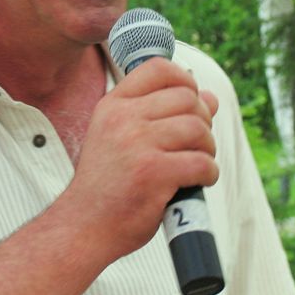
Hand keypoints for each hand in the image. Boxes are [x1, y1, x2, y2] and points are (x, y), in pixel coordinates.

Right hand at [61, 58, 218, 263]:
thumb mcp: (122, 138)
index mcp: (113, 105)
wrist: (83, 225)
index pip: (159, 68)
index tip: (191, 103)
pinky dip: (208, 173)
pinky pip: (202, 162)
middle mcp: (123, 119)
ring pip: (198, 128)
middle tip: (195, 145)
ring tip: (197, 164)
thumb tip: (210, 97)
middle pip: (187, 98)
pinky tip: (197, 182)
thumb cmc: (108, 185)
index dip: (185, 80)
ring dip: (208, 148)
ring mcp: (137, 144)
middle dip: (203, 121)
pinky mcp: (153, 173)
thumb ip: (162, 115)